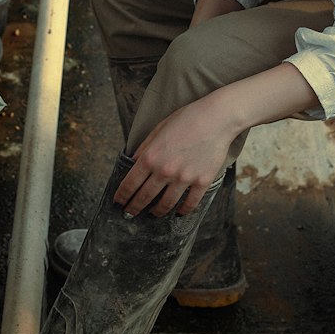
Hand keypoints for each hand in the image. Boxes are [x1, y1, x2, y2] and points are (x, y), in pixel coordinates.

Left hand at [114, 98, 235, 217]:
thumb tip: (133, 164)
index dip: (122, 196)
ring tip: (153, 214)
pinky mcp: (202, 182)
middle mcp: (165, 171)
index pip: (130, 184)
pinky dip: (183, 210)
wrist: (216, 119)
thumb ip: (144, 148)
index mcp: (151, 157)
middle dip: (134, 208)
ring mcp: (184, 179)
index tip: (118, 202)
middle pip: (144, 197)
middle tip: (129, 214)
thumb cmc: (186, 120)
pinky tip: (179, 212)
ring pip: (166, 204)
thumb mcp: (158, 130)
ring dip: (157, 212)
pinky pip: (190, 203)